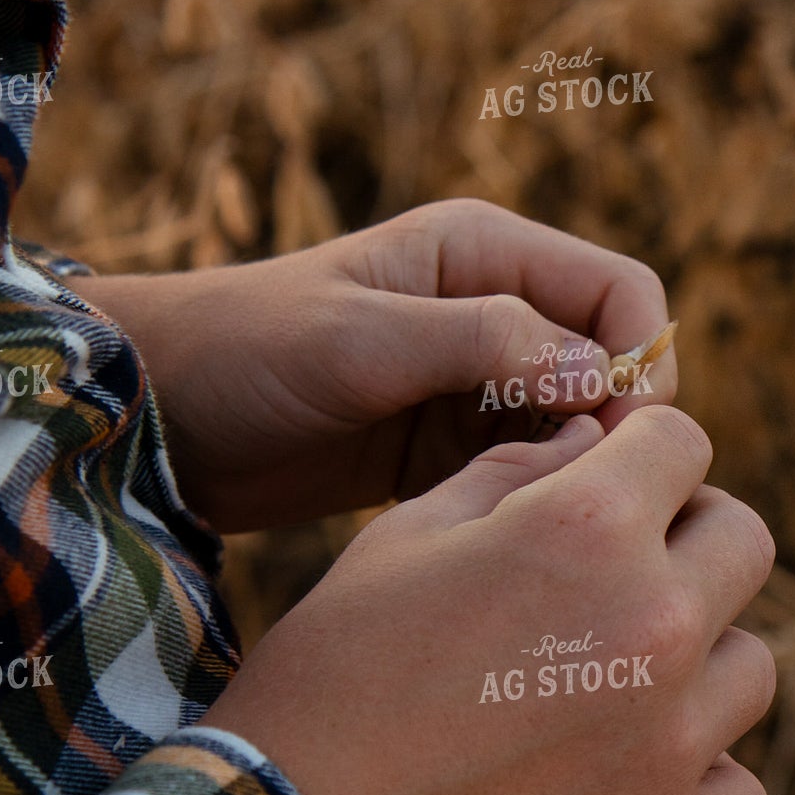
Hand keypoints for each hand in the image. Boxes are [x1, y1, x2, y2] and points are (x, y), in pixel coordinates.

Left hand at [78, 199, 675, 529]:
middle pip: (610, 368)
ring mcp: (471, 387)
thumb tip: (598, 377)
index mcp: (485, 254)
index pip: (621, 295)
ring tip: (535, 525)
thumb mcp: (360, 342)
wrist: (152, 418)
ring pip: (574, 431)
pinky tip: (499, 541)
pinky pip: (522, 476)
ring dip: (573, 475)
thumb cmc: (244, 352)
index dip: (643, 362)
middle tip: (585, 499)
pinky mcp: (443, 453)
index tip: (626, 439)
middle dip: (616, 431)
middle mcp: (493, 313)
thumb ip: (481, 346)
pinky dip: (528, 505)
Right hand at [201, 407, 775, 794]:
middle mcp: (654, 624)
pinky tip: (625, 769)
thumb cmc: (334, 670)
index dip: (641, 453)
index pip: (683, 441)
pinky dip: (696, 776)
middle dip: (687, 539)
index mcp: (589, 525)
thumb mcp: (405, 533)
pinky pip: (738, 787)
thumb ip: (516, 469)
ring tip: (610, 679)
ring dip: (697, 659)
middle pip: (744, 541)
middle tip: (616, 574)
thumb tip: (594, 445)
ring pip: (749, 665)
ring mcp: (671, 740)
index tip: (611, 483)